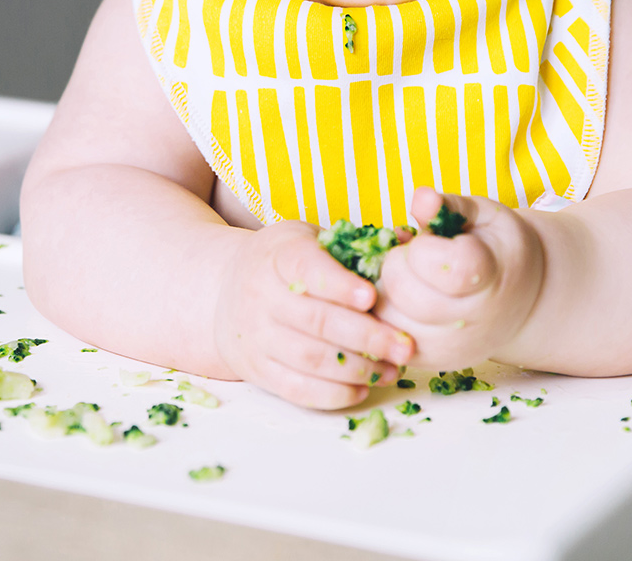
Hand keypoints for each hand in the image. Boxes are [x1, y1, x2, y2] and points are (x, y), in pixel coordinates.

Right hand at [214, 221, 413, 408]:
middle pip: (316, 321)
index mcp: (278, 256)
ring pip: (309, 359)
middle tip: (405, 346)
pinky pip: (296, 389)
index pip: (307, 268)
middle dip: (366, 337)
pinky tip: (364, 388)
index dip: (339, 284)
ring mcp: (257, 336)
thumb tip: (407, 241)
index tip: (371, 297)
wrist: (224, 293)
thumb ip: (351, 243)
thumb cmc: (283, 261)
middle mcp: (262, 296)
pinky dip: (333, 394)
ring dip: (357, 369)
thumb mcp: (307, 237)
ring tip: (393, 369)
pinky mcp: (258, 370)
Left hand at [375, 188, 544, 368]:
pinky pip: (386, 342)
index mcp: (491, 275)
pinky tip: (402, 301)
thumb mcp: (484, 215)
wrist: (524, 301)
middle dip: (397, 266)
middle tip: (413, 258)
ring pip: (388, 319)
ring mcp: (453, 349)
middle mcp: (473, 321)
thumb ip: (449, 205)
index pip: (438, 264)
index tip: (430, 241)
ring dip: (385, 292)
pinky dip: (384, 317)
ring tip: (408, 279)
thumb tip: (420, 197)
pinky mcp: (432, 363)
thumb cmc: (497, 248)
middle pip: (405, 293)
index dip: (422, 247)